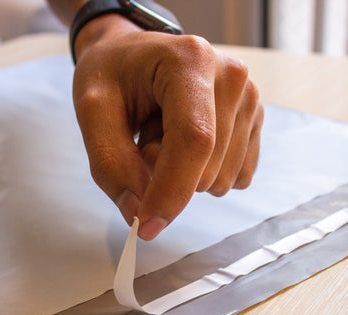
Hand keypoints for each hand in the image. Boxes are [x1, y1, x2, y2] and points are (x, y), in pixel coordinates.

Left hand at [72, 14, 263, 239]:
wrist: (133, 55)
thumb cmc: (113, 75)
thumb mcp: (94, 112)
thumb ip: (111, 166)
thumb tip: (138, 216)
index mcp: (190, 62)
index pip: (193, 141)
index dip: (171, 191)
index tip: (146, 225)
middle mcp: (231, 77)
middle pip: (207, 168)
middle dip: (166, 173)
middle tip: (145, 139)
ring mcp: (249, 100)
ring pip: (221, 179)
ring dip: (184, 172)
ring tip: (165, 133)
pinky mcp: (253, 122)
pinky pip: (235, 176)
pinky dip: (204, 172)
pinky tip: (187, 141)